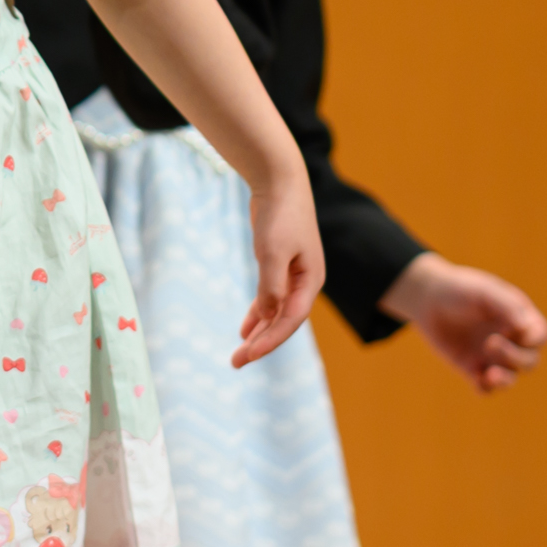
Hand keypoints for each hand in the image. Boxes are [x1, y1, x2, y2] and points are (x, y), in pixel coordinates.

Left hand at [235, 171, 323, 367]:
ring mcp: (294, 275)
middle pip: (284, 321)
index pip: (290, 320)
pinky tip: (245, 328)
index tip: (248, 356)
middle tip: (236, 363)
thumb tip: (268, 317)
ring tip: (240, 353)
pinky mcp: (280, 266)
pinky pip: (270, 298)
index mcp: (310, 281)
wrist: (279, 182)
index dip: (270, 340)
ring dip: (259, 332)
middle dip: (262, 343)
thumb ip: (271, 286)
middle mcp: (306, 282)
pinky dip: (258, 313)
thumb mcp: (272, 252)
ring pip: (276, 312)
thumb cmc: (279, 215)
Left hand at [378, 253, 546, 390]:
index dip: (535, 340)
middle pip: (529, 360)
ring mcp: (493, 357)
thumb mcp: (483, 291)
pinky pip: (485, 387)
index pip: (541, 336)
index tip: (516, 334)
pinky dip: (484, 389)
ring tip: (489, 375)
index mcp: (521, 320)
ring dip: (504, 380)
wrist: (428, 299)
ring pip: (510, 378)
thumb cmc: (460, 290)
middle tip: (490, 343)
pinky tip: (476, 383)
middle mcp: (512, 342)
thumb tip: (525, 328)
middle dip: (515, 357)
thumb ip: (506, 306)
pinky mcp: (473, 368)